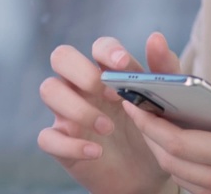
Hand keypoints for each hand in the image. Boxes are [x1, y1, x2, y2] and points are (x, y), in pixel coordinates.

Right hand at [37, 32, 181, 193]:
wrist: (147, 174)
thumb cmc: (151, 130)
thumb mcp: (163, 101)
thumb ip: (164, 70)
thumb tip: (156, 38)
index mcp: (108, 71)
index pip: (99, 45)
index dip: (108, 50)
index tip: (123, 65)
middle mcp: (82, 86)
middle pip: (61, 56)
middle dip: (82, 70)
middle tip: (108, 93)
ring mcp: (68, 112)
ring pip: (49, 89)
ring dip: (77, 107)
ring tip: (108, 128)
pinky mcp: (61, 143)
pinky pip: (46, 137)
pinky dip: (70, 145)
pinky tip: (95, 152)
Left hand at [122, 89, 210, 193]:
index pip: (182, 142)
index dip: (151, 123)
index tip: (131, 101)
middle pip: (175, 163)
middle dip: (148, 137)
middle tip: (130, 108)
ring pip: (185, 177)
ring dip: (162, 153)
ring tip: (149, 125)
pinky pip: (201, 187)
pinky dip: (182, 167)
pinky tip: (182, 148)